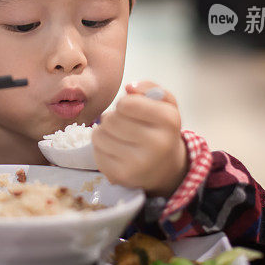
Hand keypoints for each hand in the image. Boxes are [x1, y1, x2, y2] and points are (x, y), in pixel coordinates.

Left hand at [92, 81, 187, 196]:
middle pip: (110, 120)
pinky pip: (96, 152)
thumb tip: (129, 88)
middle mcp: (156, 144)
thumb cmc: (161, 131)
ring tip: (118, 136)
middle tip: (124, 125)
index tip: (131, 110)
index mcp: (168, 121)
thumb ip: (149, 88)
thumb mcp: (165, 104)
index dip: (124, 104)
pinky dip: (101, 147)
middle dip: (113, 118)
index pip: (126, 104)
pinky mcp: (121, 176)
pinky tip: (115, 150)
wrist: (166, 168)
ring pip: (99, 135)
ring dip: (104, 131)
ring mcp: (138, 163)